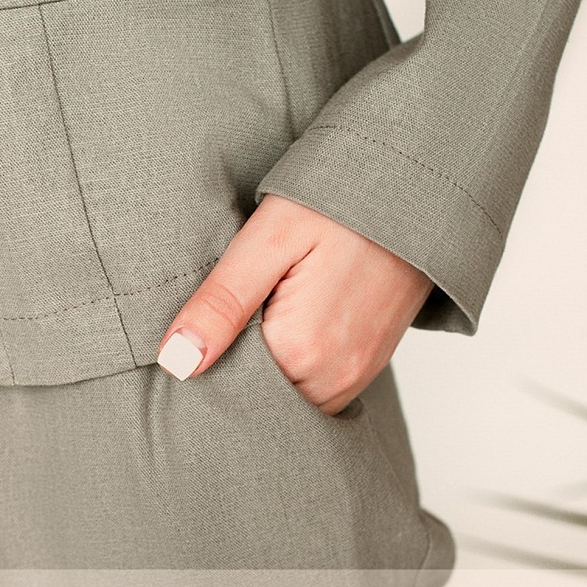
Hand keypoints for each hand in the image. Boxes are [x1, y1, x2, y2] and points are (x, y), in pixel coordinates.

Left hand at [155, 193, 434, 414]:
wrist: (411, 189)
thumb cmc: (338, 204)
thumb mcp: (267, 241)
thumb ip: (222, 304)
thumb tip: (175, 362)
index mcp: (302, 351)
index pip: (229, 387)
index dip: (204, 359)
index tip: (201, 321)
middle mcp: (335, 378)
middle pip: (260, 397)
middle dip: (235, 365)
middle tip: (232, 307)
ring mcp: (357, 376)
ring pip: (287, 394)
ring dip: (266, 365)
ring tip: (264, 307)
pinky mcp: (368, 366)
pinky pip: (316, 386)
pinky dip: (294, 363)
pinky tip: (287, 318)